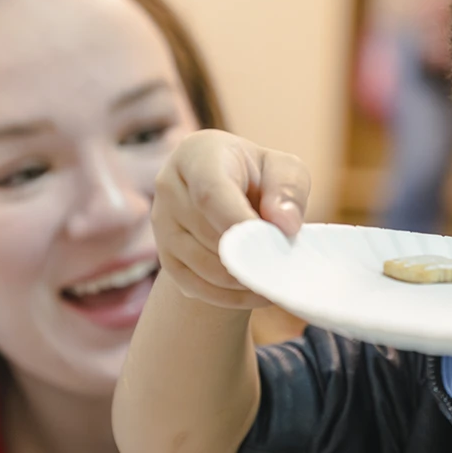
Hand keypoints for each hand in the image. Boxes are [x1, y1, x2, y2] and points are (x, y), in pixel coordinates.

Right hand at [152, 129, 309, 308]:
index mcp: (198, 155)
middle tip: (285, 264)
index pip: (210, 193)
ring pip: (202, 264)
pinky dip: (231, 297)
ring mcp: (162, 225)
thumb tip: (283, 224)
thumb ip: (288, 190)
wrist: (231, 198)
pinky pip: (197, 287)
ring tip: (276, 279)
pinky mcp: (165, 258)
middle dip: (249, 253)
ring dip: (243, 278)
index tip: (272, 241)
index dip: (240, 223)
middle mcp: (169, 187)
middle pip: (208, 233)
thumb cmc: (260, 178)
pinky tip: (259, 293)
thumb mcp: (285, 170)